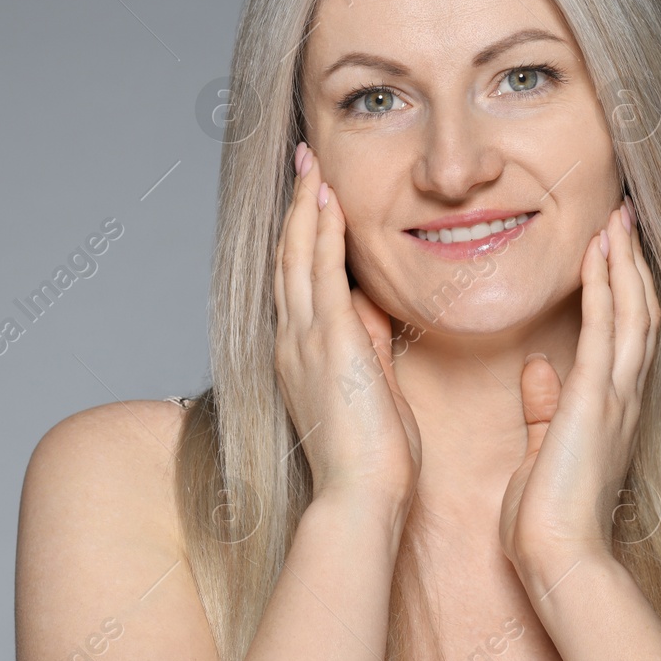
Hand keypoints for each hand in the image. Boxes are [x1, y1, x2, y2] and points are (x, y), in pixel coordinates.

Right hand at [274, 142, 422, 514]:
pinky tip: (325, 198)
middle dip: (296, 207)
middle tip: (303, 163)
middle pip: (287, 258)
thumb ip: (367, 347)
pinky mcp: (328, 341)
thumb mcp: (371, 391)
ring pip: (297, 255)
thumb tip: (371, 309)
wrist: (360, 497)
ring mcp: (305, 340)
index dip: (301, 237)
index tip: (310, 200)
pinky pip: (319, 271)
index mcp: (302, 356)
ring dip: (305, 205)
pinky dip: (319, 230)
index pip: (297, 283)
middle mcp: (294, 342)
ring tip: (311, 164)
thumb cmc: (372, 460)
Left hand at [498, 197, 660, 580]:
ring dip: (625, 260)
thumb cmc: (545, 518)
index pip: (626, 335)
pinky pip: (608, 328)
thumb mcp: (544, 451)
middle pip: (641, 312)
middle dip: (633, 261)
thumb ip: (545, 408)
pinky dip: (607, 286)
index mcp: (611, 409)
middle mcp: (624, 397)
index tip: (613, 248)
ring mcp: (616, 396)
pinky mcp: (597, 399)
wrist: (557, 557)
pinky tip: (600, 252)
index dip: (624, 288)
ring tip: (618, 217)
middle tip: (626, 216)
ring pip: (633, 311)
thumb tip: (537, 369)